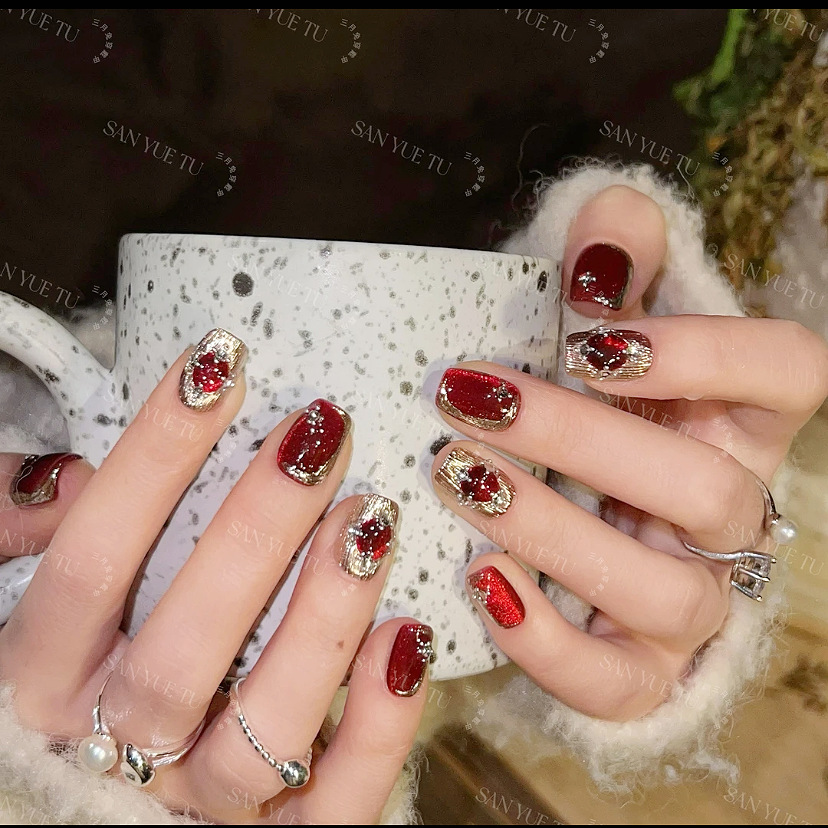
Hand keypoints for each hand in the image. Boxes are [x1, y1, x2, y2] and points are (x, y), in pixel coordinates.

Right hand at [0, 331, 426, 822]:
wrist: (105, 771)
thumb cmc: (88, 642)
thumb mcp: (15, 579)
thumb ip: (12, 524)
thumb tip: (66, 480)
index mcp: (45, 676)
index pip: (87, 561)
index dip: (153, 457)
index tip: (220, 365)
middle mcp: (116, 746)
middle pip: (180, 651)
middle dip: (255, 531)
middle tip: (320, 433)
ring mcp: (199, 802)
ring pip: (264, 732)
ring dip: (325, 619)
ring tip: (371, 517)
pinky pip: (335, 806)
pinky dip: (379, 727)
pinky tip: (408, 634)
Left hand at [431, 185, 827, 719]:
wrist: (552, 512)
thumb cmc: (576, 405)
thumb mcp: (590, 326)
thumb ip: (612, 266)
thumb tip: (608, 232)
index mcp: (736, 419)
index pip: (790, 374)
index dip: (705, 355)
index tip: (589, 342)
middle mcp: (730, 513)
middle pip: (706, 488)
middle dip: (580, 439)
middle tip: (469, 400)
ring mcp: (691, 600)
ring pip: (667, 591)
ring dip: (553, 532)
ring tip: (458, 478)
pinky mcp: (636, 668)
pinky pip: (616, 683)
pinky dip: (548, 642)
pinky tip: (479, 580)